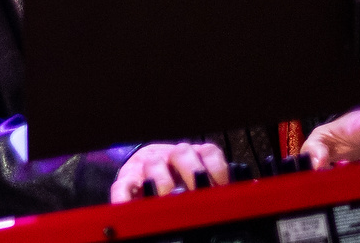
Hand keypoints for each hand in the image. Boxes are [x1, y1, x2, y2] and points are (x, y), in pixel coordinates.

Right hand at [109, 141, 229, 202]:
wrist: (141, 170)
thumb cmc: (175, 181)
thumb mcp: (197, 181)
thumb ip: (212, 188)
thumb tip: (236, 202)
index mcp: (193, 157)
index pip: (209, 152)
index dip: (217, 168)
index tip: (223, 187)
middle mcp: (170, 157)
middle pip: (182, 153)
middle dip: (192, 171)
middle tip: (198, 191)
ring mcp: (147, 167)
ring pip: (153, 164)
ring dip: (162, 182)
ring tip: (169, 199)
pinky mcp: (126, 180)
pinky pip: (123, 186)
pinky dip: (126, 197)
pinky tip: (132, 207)